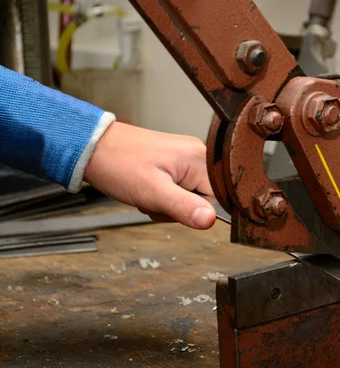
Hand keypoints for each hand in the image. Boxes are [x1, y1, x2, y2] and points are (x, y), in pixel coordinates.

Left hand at [83, 122, 215, 229]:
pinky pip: (181, 189)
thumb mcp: (151, 191)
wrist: (93, 147)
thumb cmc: (118, 164)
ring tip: (149, 193)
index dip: (196, 210)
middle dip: (179, 207)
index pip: (218, 198)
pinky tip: (150, 189)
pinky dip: (165, 196)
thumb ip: (183, 207)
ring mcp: (188, 158)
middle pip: (205, 198)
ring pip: (192, 197)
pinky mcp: (177, 162)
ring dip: (169, 204)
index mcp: (200, 158)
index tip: (174, 207)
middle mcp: (199, 154)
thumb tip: (210, 220)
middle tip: (156, 199)